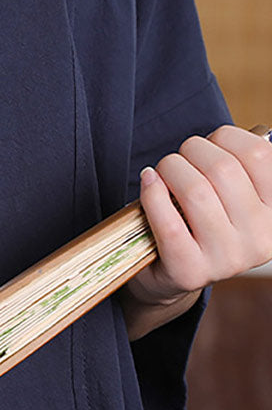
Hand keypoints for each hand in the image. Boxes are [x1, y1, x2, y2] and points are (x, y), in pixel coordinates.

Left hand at [120, 125, 271, 338]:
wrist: (171, 272)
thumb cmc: (198, 219)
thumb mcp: (229, 193)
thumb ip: (233, 163)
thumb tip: (220, 136)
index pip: (259, 154)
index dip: (224, 137)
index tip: (210, 145)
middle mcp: (260, 239)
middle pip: (222, 167)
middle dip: (190, 151)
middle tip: (179, 161)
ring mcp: (227, 259)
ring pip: (195, 189)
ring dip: (169, 168)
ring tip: (163, 174)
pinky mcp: (190, 270)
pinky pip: (168, 220)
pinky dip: (152, 192)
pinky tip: (149, 183)